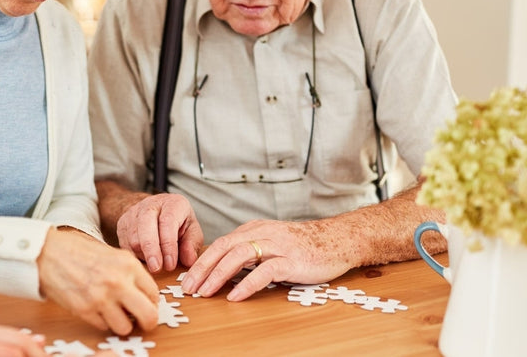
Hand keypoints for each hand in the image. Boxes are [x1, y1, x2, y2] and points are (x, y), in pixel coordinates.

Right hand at [37, 227, 158, 334]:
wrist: (47, 253)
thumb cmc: (76, 250)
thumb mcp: (110, 253)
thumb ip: (128, 271)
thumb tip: (143, 293)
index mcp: (128, 264)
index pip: (154, 294)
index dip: (151, 302)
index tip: (146, 304)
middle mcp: (118, 282)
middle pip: (149, 315)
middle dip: (148, 322)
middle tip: (142, 321)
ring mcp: (101, 298)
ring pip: (125, 327)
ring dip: (122, 323)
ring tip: (114, 314)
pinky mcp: (85, 310)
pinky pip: (104, 327)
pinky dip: (102, 321)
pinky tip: (96, 309)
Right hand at [114, 193, 202, 272]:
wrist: (157, 212)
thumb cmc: (178, 223)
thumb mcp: (192, 231)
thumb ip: (192, 245)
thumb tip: (188, 261)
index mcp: (173, 203)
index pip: (167, 222)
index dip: (168, 245)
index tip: (170, 264)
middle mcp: (151, 204)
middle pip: (146, 226)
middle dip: (151, 250)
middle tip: (156, 268)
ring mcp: (134, 213)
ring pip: (133, 237)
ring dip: (143, 255)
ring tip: (155, 264)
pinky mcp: (122, 223)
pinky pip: (125, 244)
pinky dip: (134, 255)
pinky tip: (145, 259)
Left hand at [180, 218, 354, 300]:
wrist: (338, 239)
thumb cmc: (303, 246)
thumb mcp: (271, 243)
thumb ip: (250, 252)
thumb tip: (224, 270)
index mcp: (254, 230)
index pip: (220, 244)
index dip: (201, 262)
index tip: (187, 279)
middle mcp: (261, 234)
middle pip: (223, 248)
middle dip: (201, 268)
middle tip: (187, 288)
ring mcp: (276, 245)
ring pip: (238, 256)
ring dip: (218, 275)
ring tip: (205, 292)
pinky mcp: (291, 260)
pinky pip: (264, 271)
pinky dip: (247, 284)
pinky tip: (235, 296)